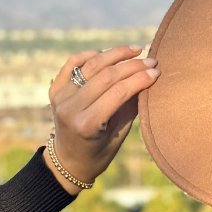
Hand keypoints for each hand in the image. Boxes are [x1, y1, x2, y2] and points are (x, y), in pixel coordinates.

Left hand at [44, 44, 160, 191]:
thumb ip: (130, 108)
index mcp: (87, 125)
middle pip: (106, 76)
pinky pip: (74, 62)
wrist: (68, 160)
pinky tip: (108, 54)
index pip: (118, 92)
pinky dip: (92, 55)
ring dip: (115, 54)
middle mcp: (71, 108)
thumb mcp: (118, 135)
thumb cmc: (98, 153)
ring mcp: (61, 96)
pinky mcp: (56, 88)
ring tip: (134, 51)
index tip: (156, 71)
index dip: (139, 79)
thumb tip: (147, 79)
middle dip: (131, 65)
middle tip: (150, 60)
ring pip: (91, 64)